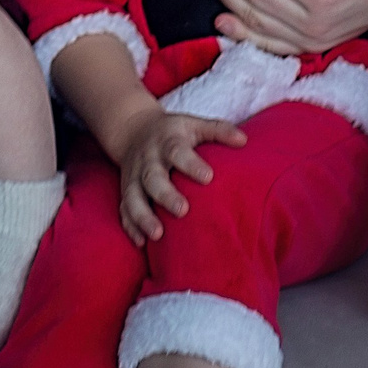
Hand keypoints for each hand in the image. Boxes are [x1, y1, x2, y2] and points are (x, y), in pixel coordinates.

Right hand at [110, 107, 245, 244]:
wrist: (132, 129)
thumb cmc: (173, 132)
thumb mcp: (194, 124)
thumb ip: (218, 130)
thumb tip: (243, 140)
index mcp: (167, 141)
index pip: (177, 151)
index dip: (191, 164)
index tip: (208, 178)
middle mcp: (148, 159)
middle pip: (152, 177)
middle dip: (165, 195)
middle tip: (183, 211)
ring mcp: (134, 176)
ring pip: (133, 197)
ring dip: (143, 216)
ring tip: (157, 234)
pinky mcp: (126, 190)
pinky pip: (124, 209)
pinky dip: (130, 226)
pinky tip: (141, 243)